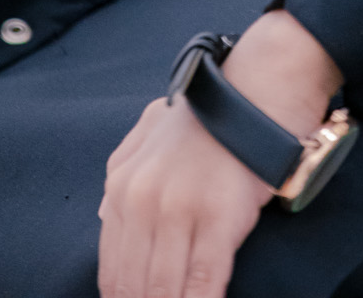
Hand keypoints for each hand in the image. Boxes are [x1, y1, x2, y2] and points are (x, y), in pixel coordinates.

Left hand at [98, 11, 341, 297]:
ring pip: (163, 290)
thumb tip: (104, 216)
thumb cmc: (210, 114)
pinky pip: (202, 283)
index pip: (113, 272)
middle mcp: (140, 201)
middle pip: (134, 287)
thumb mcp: (149, 134)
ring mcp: (177, 209)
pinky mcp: (217, 217)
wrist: (259, 85)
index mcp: (121, 187)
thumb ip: (123, 176)